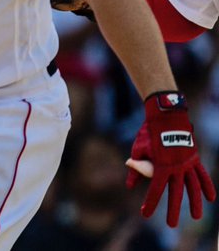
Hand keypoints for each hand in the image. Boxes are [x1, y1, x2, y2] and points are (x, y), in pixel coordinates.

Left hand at [126, 91, 215, 225]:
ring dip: (195, 202)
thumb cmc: (148, 133)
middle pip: (176, 193)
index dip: (150, 203)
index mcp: (161, 167)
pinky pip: (202, 175)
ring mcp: (188, 163)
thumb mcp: (138, 150)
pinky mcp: (194, 158)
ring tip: (196, 217)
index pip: (155, 190)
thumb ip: (136, 169)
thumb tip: (130, 185)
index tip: (145, 214)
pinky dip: (207, 186)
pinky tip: (211, 198)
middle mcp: (177, 168)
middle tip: (172, 225)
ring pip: (194, 187)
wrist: (167, 116)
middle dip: (173, 210)